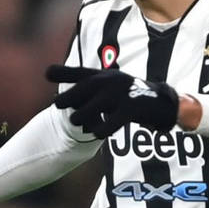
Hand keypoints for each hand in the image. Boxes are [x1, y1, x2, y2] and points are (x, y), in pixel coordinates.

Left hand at [45, 64, 180, 138]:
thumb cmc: (128, 96)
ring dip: (83, 115)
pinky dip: (102, 129)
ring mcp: (122, 94)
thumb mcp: (108, 86)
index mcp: (105, 75)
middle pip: (86, 88)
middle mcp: (112, 81)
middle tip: (57, 105)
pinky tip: (96, 134)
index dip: (64, 73)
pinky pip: (113, 121)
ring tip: (76, 123)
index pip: (81, 73)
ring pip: (96, 105)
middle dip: (70, 96)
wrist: (161, 102)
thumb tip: (57, 91)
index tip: (47, 74)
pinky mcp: (132, 108)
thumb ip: (86, 87)